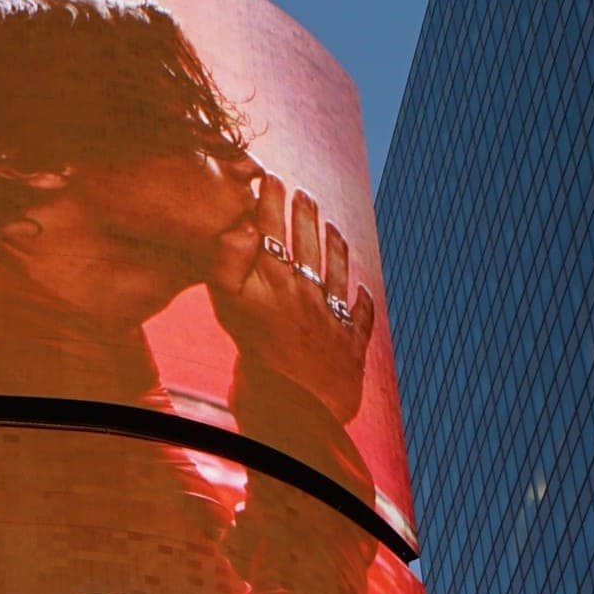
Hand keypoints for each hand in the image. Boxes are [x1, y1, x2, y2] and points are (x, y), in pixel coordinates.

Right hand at [208, 172, 374, 423]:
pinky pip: (360, 318)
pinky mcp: (349, 348)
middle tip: (302, 193)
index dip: (269, 205)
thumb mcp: (229, 310)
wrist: (298, 414)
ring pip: (335, 273)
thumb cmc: (255, 362)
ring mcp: (330, 319)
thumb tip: (243, 227)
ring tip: (331, 227)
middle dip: (303, 216)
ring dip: (333, 247)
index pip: (269, 234)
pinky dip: (362, 304)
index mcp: (273, 283)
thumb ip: (230, 265)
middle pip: (306, 246)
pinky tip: (363, 294)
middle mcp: (304, 295)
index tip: (269, 179)